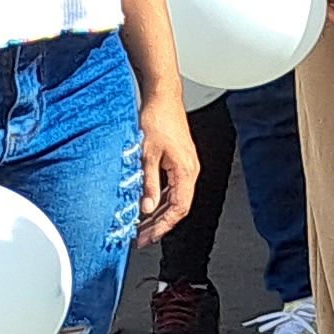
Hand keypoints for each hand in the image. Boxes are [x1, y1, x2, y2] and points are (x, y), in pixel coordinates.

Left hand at [134, 96, 198, 242]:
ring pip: (176, 198)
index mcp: (186, 170)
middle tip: (142, 237)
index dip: (163, 226)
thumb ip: (148, 183)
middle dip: (160, 224)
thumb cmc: (158, 119)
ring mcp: (185, 165)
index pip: (178, 208)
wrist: (163, 97)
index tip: (149, 237)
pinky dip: (161, 199)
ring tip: (143, 226)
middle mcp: (190, 170)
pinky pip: (173, 187)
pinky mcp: (179, 160)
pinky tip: (149, 204)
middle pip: (178, 207)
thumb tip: (146, 207)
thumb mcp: (146, 155)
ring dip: (160, 213)